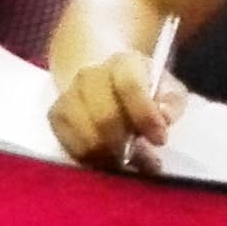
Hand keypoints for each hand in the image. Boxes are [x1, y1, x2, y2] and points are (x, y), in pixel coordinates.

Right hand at [47, 50, 186, 169]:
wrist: (103, 80)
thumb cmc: (143, 89)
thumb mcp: (167, 89)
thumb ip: (171, 102)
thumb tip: (163, 117)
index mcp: (122, 63)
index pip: (130, 86)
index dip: (145, 116)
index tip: (160, 140)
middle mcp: (89, 75)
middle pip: (104, 117)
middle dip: (126, 145)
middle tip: (144, 161)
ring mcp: (68, 94)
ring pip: (86, 137)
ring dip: (109, 156)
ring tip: (126, 162)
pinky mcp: (55, 115)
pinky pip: (71, 146)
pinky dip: (92, 158)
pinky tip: (106, 158)